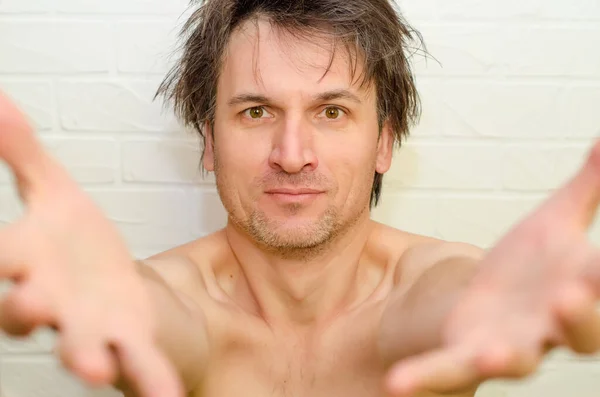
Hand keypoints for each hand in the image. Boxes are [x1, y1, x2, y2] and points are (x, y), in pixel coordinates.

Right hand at [0, 92, 182, 396]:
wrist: (105, 275)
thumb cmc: (72, 240)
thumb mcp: (54, 191)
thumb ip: (24, 154)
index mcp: (30, 259)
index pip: (2, 256)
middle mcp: (53, 298)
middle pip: (31, 309)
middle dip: (27, 309)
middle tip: (32, 305)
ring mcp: (91, 323)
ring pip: (81, 342)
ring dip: (84, 353)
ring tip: (93, 367)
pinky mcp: (129, 337)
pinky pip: (138, 362)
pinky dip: (150, 380)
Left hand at [384, 140, 599, 395]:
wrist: (491, 294)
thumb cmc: (531, 264)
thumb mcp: (556, 221)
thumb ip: (587, 188)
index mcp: (576, 289)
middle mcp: (548, 325)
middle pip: (575, 331)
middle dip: (577, 316)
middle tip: (570, 296)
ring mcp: (506, 343)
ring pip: (514, 358)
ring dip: (506, 357)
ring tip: (492, 355)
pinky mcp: (464, 352)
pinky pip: (446, 369)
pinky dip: (426, 377)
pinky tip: (398, 383)